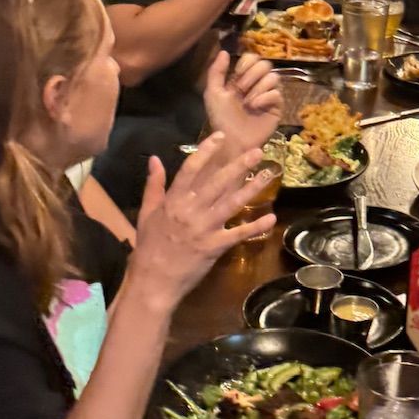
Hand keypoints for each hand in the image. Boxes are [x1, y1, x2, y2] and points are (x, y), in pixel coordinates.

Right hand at [128, 137, 274, 302]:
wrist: (153, 281)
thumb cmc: (149, 247)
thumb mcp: (147, 213)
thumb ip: (154, 185)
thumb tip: (155, 158)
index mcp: (173, 201)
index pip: (190, 169)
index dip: (206, 151)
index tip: (220, 137)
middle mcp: (190, 211)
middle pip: (217, 183)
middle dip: (239, 165)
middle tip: (257, 151)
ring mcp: (204, 229)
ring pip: (232, 203)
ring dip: (252, 188)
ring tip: (269, 174)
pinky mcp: (214, 247)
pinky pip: (238, 234)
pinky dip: (255, 226)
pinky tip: (271, 218)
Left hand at [203, 48, 282, 156]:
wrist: (231, 141)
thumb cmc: (221, 119)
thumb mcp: (213, 94)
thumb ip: (216, 72)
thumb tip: (224, 51)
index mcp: (242, 79)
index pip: (252, 58)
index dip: (247, 63)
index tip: (237, 75)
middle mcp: (257, 84)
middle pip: (265, 64)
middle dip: (251, 75)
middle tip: (241, 90)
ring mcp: (268, 95)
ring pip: (273, 77)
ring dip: (258, 88)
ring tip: (247, 102)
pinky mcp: (277, 107)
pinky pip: (277, 93)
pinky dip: (265, 98)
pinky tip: (255, 107)